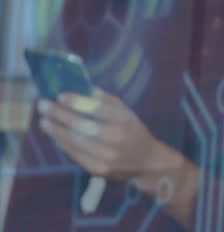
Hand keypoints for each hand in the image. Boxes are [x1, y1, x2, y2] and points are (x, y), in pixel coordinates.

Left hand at [37, 89, 181, 189]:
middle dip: (59, 114)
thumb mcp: (125, 112)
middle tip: (43, 105)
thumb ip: (104, 101)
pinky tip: (55, 135)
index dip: (76, 101)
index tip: (60, 95)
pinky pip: (74, 154)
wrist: (146, 161)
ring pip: (74, 141)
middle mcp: (115, 138)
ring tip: (44, 121)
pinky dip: (62, 143)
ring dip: (55, 130)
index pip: (97, 108)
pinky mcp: (96, 169)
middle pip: (81, 125)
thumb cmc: (133, 131)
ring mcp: (105, 156)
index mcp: (124, 119)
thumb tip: (79, 88)